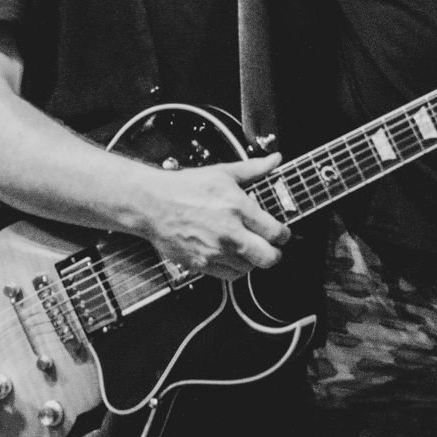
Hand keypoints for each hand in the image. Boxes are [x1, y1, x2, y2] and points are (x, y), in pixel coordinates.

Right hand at [139, 154, 291, 280]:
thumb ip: (253, 169)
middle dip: (275, 253)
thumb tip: (275, 160)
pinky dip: (234, 268)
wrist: (152, 204)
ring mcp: (215, 252)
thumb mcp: (223, 172)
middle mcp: (229, 233)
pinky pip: (229, 276)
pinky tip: (230, 254)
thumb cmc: (184, 188)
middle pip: (269, 258)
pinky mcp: (202, 265)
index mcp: (237, 208)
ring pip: (249, 269)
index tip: (281, 233)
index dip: (284, 235)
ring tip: (246, 247)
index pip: (276, 232)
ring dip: (252, 260)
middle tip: (271, 246)